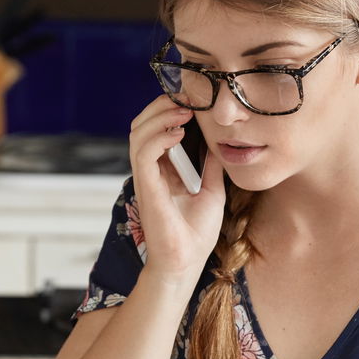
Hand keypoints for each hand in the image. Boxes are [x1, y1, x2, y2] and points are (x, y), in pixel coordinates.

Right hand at [128, 95, 227, 281]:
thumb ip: (211, 165)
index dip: (169, 108)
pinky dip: (159, 136)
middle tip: (186, 96)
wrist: (187, 261)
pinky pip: (143, 152)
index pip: (157, 128)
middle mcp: (151, 170)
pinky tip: (178, 132)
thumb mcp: (212, 189)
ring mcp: (146, 177)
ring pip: (138, 132)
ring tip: (183, 110)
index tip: (193, 97)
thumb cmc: (196, 232)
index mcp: (163, 169)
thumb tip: (220, 142)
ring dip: (160, 115)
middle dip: (161, 104)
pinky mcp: (146, 187)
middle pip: (142, 124)